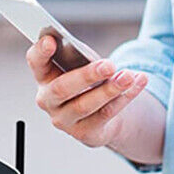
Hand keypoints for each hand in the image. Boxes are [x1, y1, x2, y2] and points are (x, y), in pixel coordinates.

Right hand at [26, 35, 148, 147]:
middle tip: (109, 65)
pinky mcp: (83, 133)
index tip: (51, 40)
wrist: (98, 113)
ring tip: (128, 76)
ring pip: (86, 105)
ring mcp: (63, 119)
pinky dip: (125, 97)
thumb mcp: (81, 65)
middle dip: (87, 75)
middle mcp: (47, 100)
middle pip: (62, 88)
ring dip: (110, 90)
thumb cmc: (86, 80)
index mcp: (43, 76)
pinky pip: (105, 114)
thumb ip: (82, 58)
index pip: (35, 62)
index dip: (40, 52)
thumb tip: (98, 62)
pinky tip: (138, 82)